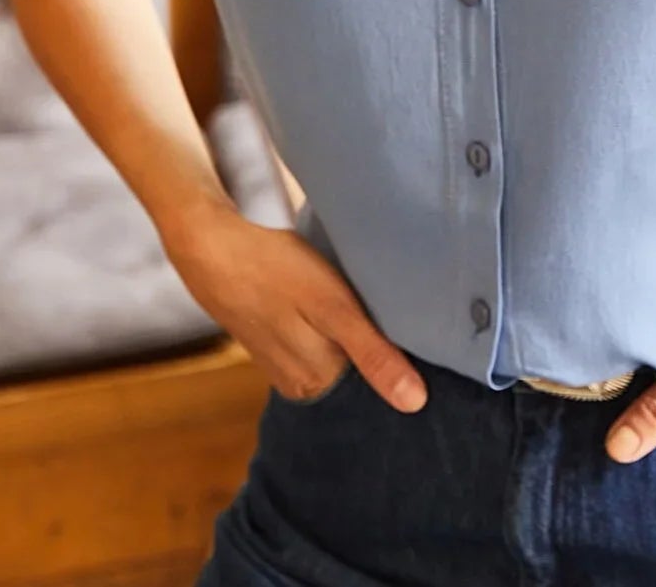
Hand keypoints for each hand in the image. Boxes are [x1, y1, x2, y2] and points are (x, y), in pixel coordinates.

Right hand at [161, 201, 427, 413]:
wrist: (214, 251)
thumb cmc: (277, 272)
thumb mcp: (332, 306)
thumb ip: (372, 354)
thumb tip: (415, 403)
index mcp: (320, 382)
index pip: (378, 395)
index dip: (408, 378)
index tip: (441, 366)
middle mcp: (304, 386)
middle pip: (359, 384)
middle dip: (389, 366)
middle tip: (426, 341)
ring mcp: (287, 368)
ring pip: (341, 367)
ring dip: (364, 350)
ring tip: (399, 328)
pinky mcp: (279, 347)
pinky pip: (322, 353)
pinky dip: (339, 340)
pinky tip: (355, 321)